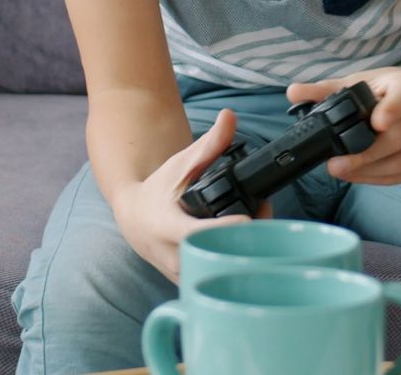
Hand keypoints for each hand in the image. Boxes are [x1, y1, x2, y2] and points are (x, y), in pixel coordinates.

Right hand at [113, 108, 269, 283]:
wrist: (134, 219)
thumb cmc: (158, 190)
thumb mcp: (180, 165)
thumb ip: (209, 144)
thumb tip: (230, 117)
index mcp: (167, 226)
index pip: (196, 234)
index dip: (224, 229)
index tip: (248, 221)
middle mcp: (173, 255)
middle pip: (217, 255)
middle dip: (248, 239)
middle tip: (266, 216)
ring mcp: (182, 273)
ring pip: (221, 272)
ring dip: (246, 253)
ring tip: (262, 228)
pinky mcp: (190, 282)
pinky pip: (218, 279)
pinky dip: (237, 265)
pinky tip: (251, 246)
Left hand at [286, 69, 400, 185]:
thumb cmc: (389, 91)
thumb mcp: (362, 83)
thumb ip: (327, 89)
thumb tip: (292, 92)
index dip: (391, 111)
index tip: (376, 123)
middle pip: (399, 138)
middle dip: (365, 154)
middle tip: (335, 164)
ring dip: (368, 171)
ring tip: (340, 171)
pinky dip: (377, 178)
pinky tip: (356, 175)